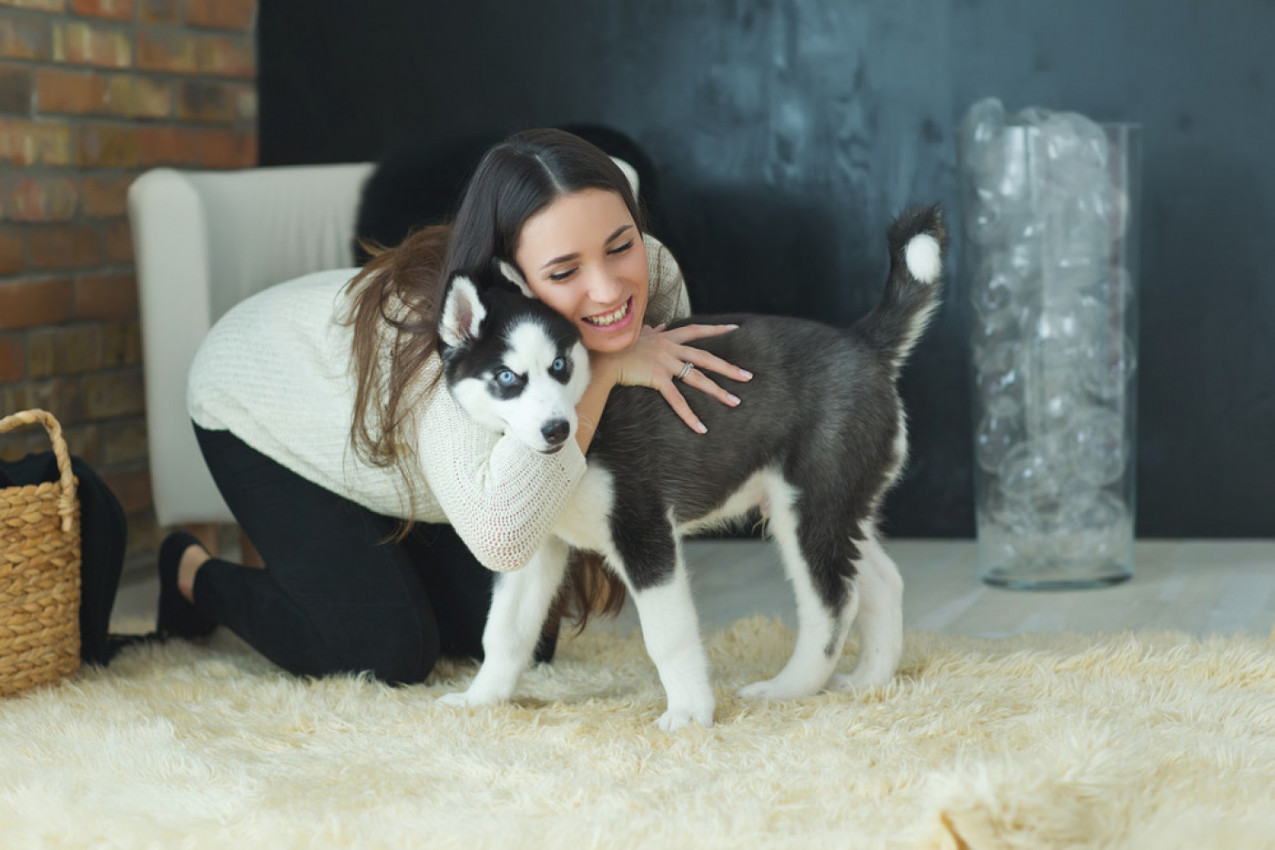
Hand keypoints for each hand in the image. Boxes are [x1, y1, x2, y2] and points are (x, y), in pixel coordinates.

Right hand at [596, 323, 752, 432]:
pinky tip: (701, 427)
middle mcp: (670, 348)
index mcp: (667, 338)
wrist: (601, 356)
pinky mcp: (656, 377)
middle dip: (729, 368)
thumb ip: (651, 332)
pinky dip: (689, 415)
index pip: (696, 331)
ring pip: (698, 378)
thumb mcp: (637, 336)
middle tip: (748, 377)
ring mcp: (664, 362)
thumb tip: (657, 327)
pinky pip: (677, 399)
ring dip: (718, 391)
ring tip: (735, 402)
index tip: (735, 329)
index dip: (716, 329)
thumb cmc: (616, 347)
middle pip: (706, 357)